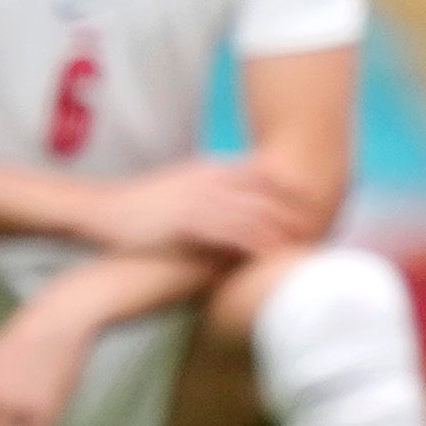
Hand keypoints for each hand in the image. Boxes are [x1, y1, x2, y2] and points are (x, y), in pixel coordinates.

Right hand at [77, 158, 312, 259]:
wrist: (100, 213)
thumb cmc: (139, 210)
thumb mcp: (179, 193)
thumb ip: (211, 198)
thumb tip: (235, 211)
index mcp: (209, 170)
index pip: (261, 176)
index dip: (290, 193)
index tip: (317, 205)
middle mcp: (208, 180)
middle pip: (265, 192)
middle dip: (295, 210)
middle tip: (325, 226)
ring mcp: (198, 199)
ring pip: (254, 212)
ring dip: (282, 229)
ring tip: (308, 244)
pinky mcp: (187, 221)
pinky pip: (231, 233)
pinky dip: (255, 243)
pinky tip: (273, 255)